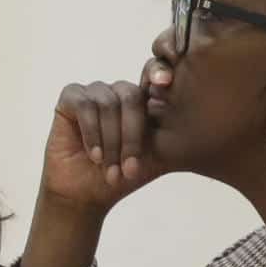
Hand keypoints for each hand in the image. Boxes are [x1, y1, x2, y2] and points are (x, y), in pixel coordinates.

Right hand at [15, 61, 171, 266]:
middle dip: (131, 136)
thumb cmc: (120, 177)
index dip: (159, 71)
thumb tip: (196, 120)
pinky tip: (95, 155)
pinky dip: (92, 133)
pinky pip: (85, 106)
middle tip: (129, 169)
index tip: (166, 82)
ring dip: (110, 142)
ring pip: (108, 104)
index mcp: (141, 102)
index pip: (153, 74)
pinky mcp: (70, 98)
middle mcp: (117, 92)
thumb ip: (170, 135)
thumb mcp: (154, 157)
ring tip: (109, 168)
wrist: (84, 195)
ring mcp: (93, 93)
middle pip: (131, 96)